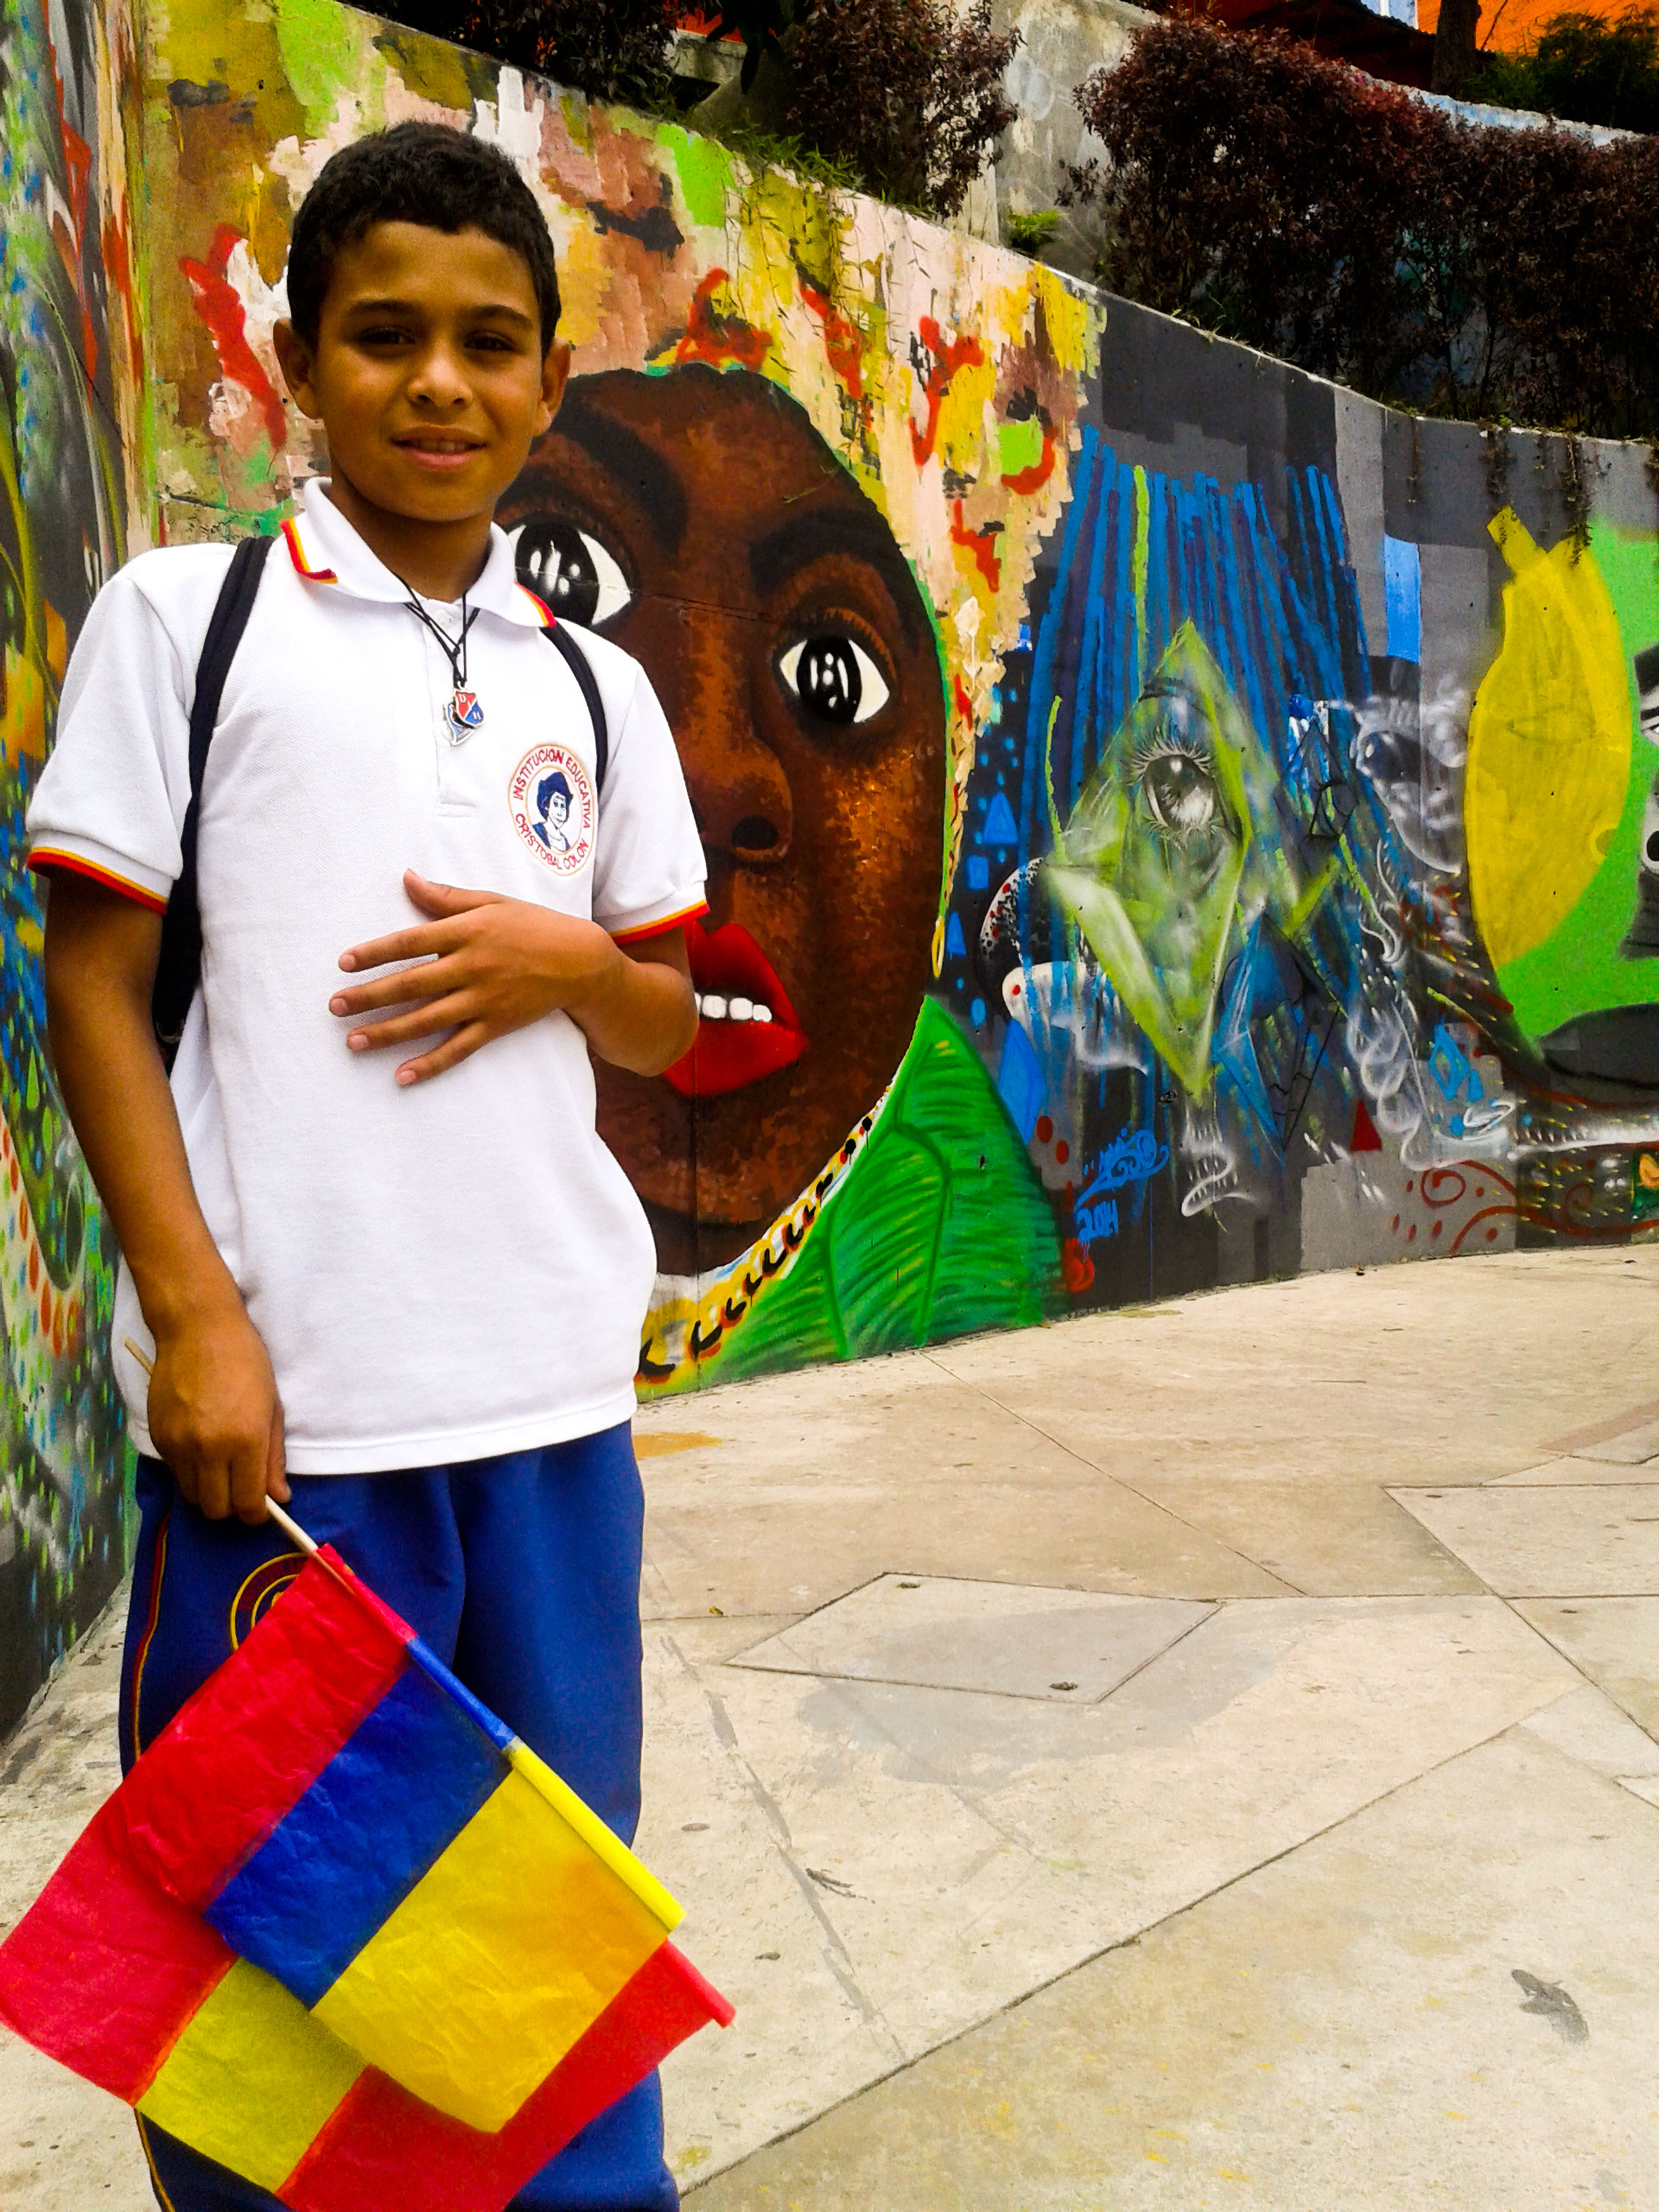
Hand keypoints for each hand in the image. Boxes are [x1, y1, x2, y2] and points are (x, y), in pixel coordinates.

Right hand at [147, 1300, 288, 1524]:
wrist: (198, 1329)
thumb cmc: (245, 1363)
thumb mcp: (271, 1408)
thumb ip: (273, 1457)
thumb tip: (279, 1497)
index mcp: (245, 1441)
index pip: (248, 1504)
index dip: (256, 1515)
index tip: (261, 1510)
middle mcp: (209, 1449)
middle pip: (216, 1509)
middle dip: (231, 1508)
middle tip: (241, 1491)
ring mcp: (179, 1445)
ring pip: (192, 1496)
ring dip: (209, 1492)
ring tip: (221, 1469)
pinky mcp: (158, 1437)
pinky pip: (175, 1473)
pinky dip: (190, 1472)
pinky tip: (201, 1449)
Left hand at [331, 871, 620, 1084]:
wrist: (581, 961)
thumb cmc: (533, 925)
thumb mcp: (491, 901)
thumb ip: (445, 896)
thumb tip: (406, 878)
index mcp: (467, 931)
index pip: (410, 943)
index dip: (374, 953)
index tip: (343, 963)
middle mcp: (472, 967)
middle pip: (410, 984)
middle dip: (369, 996)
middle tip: (334, 1006)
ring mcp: (484, 999)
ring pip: (427, 1020)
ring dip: (387, 1032)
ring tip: (353, 1041)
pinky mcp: (496, 1025)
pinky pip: (458, 1048)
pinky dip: (430, 1064)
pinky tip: (402, 1075)